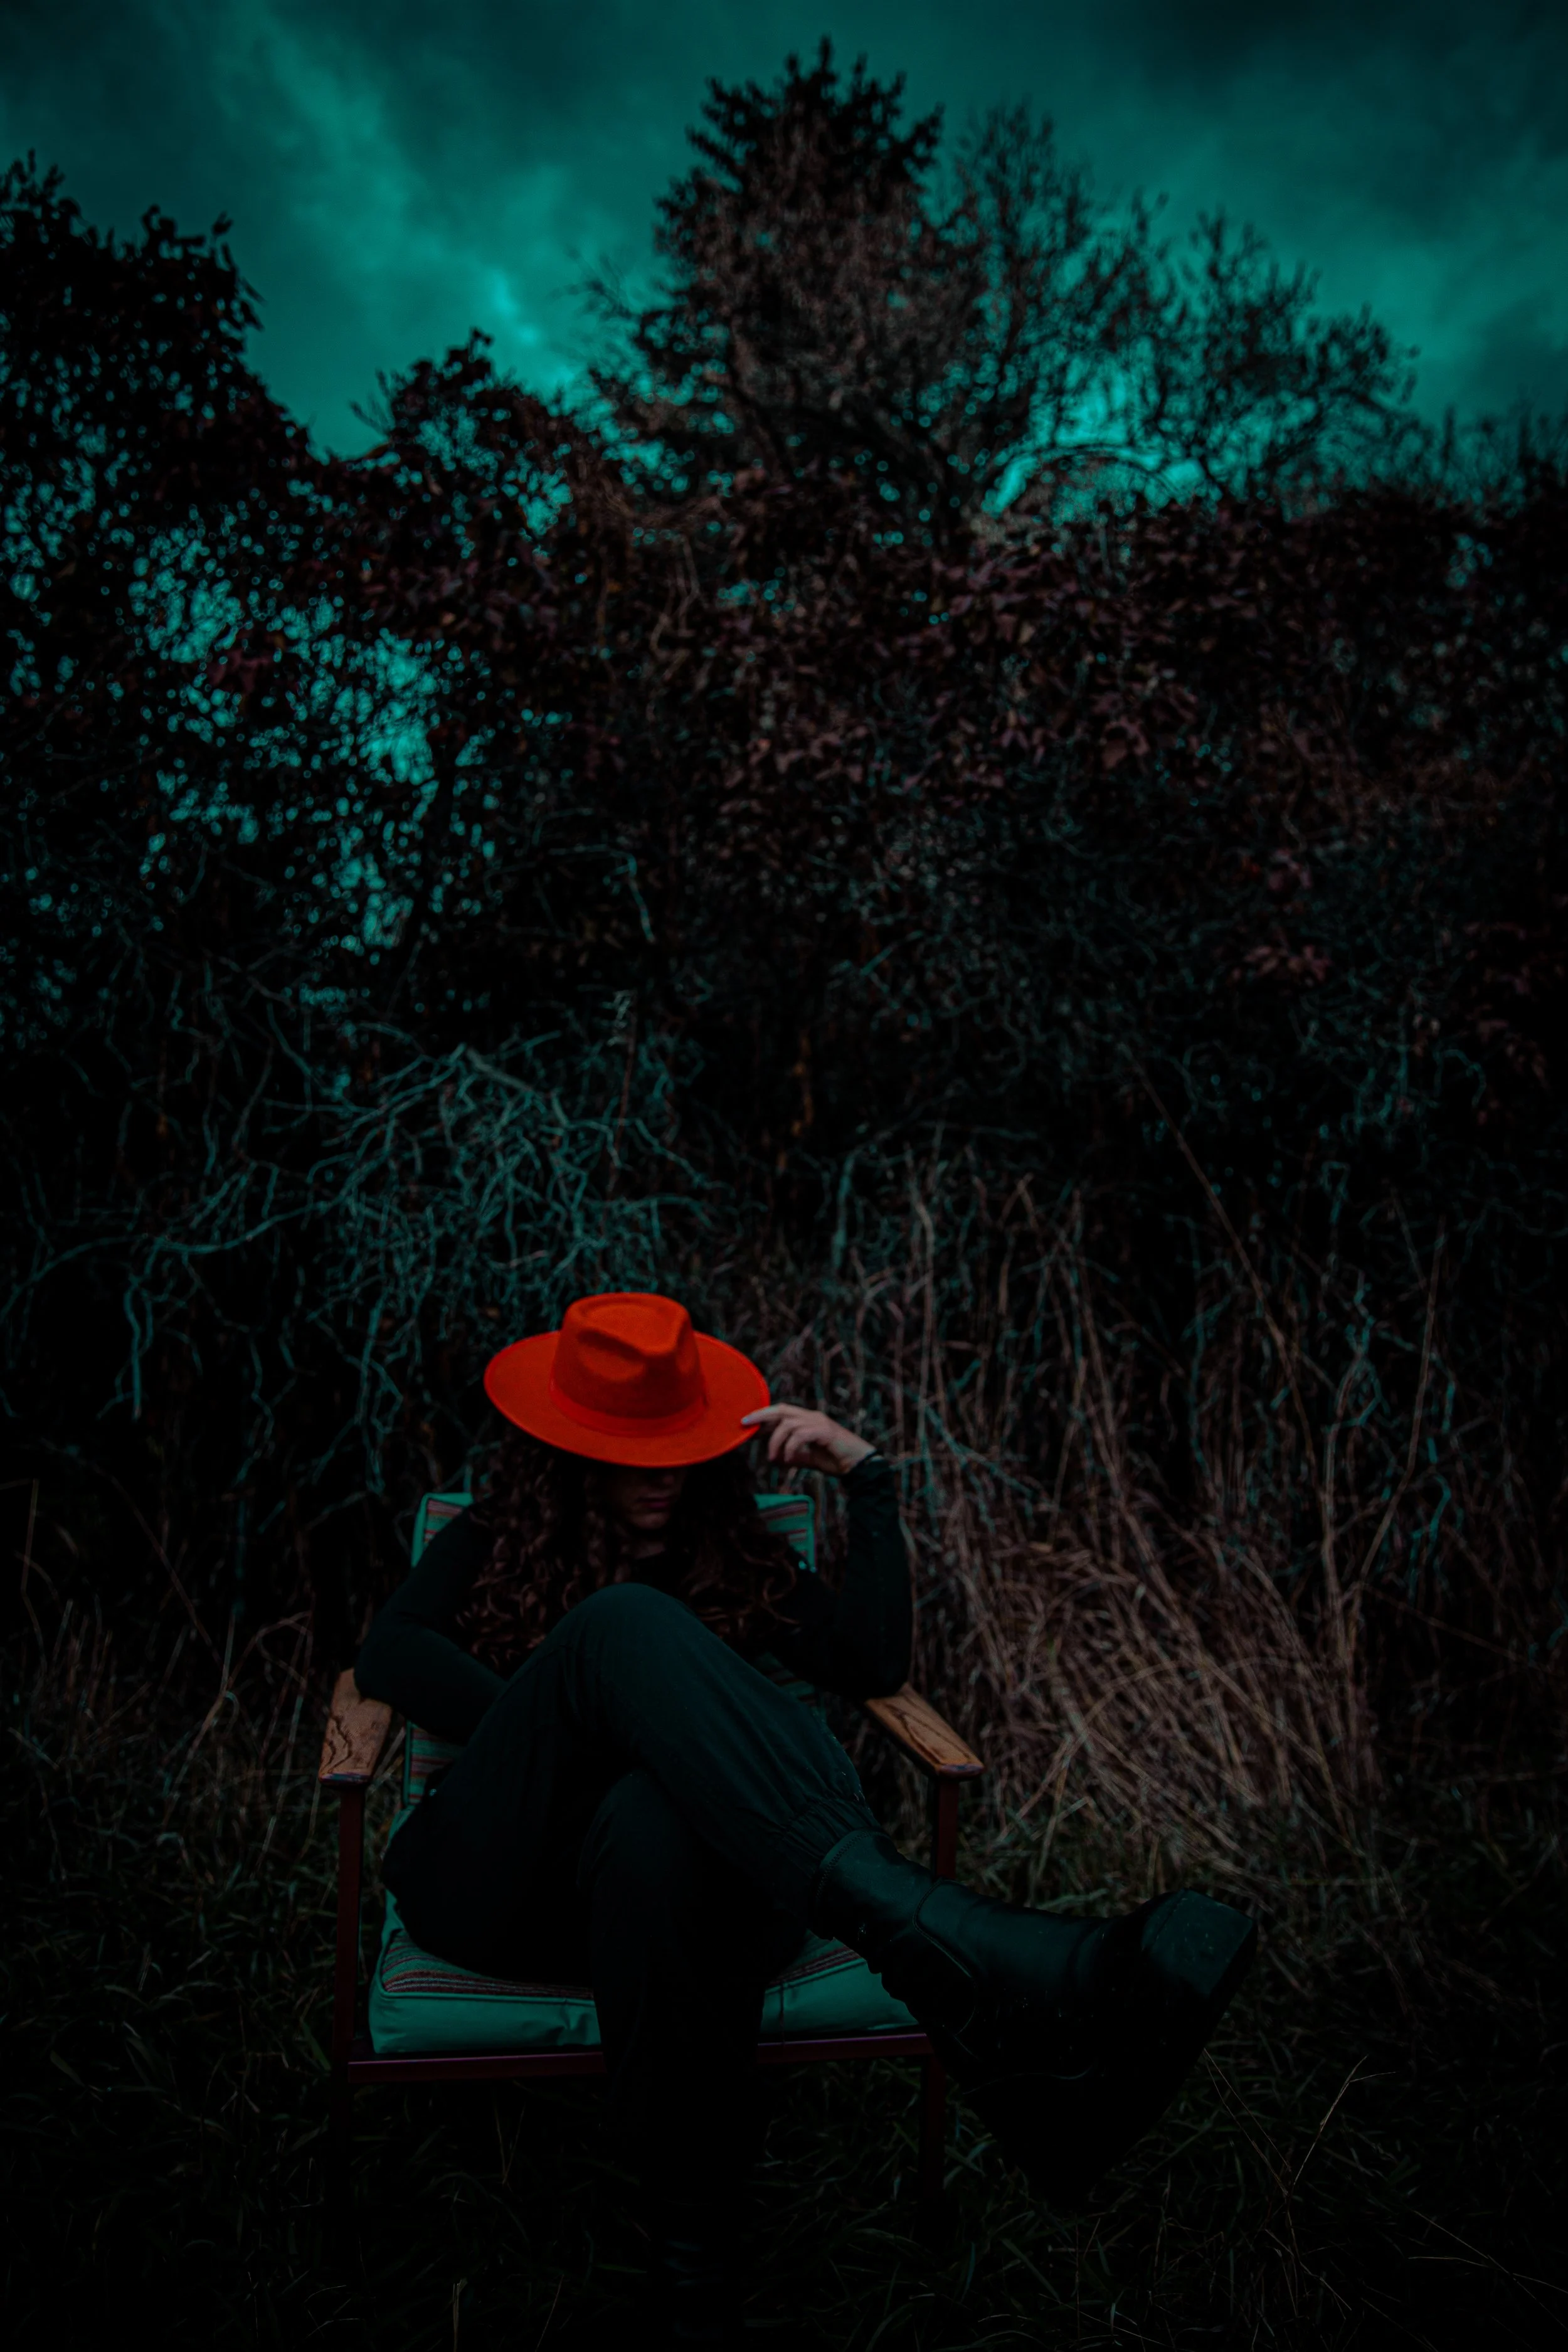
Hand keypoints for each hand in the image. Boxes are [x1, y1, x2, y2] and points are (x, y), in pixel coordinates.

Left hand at [741, 1403, 874, 1477]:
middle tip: (745, 1424)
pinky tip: (788, 1460)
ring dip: (776, 1441)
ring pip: (788, 1424)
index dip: (762, 1416)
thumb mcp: (806, 1456)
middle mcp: (812, 1416)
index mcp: (808, 1419)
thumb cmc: (833, 1460)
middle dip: (761, 1415)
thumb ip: (790, 1453)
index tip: (746, 1423)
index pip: (781, 1412)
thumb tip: (772, 1456)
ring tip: (773, 1458)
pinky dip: (790, 1448)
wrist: (858, 1465)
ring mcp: (819, 1422)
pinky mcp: (825, 1432)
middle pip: (781, 1409)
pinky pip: (800, 1435)